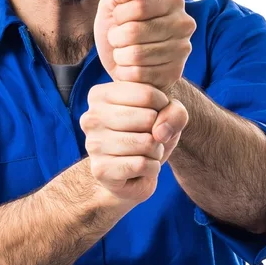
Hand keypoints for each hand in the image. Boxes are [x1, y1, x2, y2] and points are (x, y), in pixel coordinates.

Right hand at [80, 81, 187, 203]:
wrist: (133, 170)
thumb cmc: (148, 131)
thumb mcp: (166, 112)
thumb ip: (175, 112)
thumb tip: (159, 133)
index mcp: (100, 94)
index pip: (147, 94)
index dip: (163, 106)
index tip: (156, 113)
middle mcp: (91, 117)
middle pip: (147, 118)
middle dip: (159, 130)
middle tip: (150, 135)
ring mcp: (92, 144)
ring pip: (146, 143)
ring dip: (156, 150)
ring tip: (146, 151)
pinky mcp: (100, 169)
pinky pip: (141, 165)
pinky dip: (152, 167)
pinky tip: (142, 167)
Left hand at [94, 0, 195, 94]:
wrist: (125, 60)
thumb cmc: (120, 28)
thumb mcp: (113, 5)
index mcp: (173, 0)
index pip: (139, 6)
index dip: (120, 14)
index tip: (118, 18)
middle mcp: (184, 23)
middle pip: (134, 31)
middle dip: (116, 37)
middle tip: (117, 38)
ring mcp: (182, 50)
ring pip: (135, 54)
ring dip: (119, 55)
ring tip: (122, 52)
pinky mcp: (174, 73)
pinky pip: (138, 74)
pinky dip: (124, 71)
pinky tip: (128, 67)